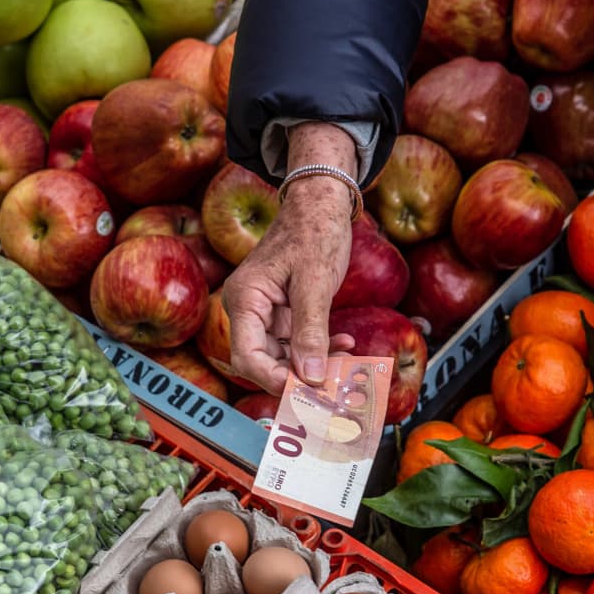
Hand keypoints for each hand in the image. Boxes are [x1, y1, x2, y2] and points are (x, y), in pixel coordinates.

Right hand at [222, 121, 359, 392]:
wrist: (322, 202)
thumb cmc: (314, 230)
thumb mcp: (315, 283)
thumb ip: (311, 332)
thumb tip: (311, 378)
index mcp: (245, 299)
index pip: (247, 356)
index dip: (275, 380)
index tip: (308, 392)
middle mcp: (250, 308)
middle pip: (265, 361)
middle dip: (300, 376)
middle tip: (335, 387)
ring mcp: (267, 312)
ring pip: (285, 356)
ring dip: (315, 364)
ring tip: (348, 364)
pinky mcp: (285, 311)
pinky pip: (299, 341)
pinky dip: (322, 348)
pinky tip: (346, 346)